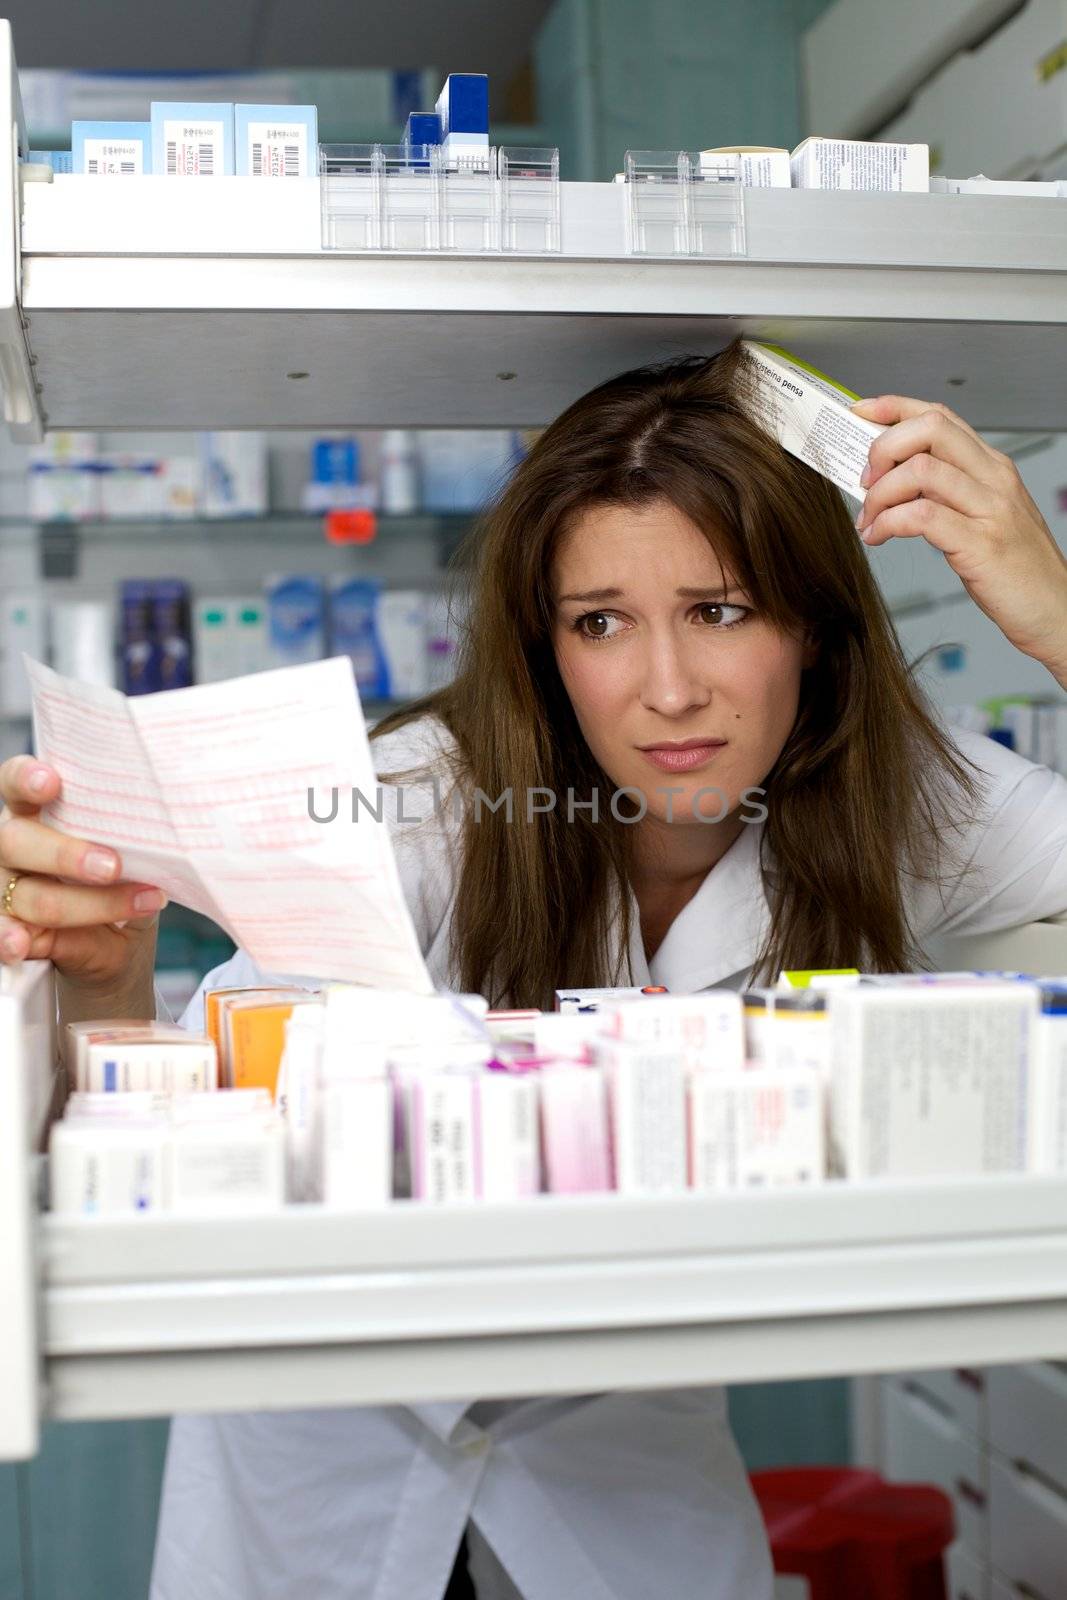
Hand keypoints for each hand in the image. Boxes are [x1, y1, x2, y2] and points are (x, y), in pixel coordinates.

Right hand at [0, 754, 167, 989]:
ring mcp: (4, 887)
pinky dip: (9, 939)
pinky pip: (1, 932)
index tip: (51, 782)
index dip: (26, 779)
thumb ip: (130, 844)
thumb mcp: (135, 861)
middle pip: (17, 841)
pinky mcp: (5, 928)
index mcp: (37, 813)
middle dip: (66, 854)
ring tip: (135, 907)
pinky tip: (20, 944)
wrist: (119, 948)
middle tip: (113, 868)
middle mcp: (12, 846)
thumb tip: (162, 835)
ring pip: (27, 894)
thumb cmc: (124, 886)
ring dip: (85, 905)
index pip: (15, 784)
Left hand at [852, 395, 1066, 686]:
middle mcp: (994, 479)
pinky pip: (921, 517)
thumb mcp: (981, 517)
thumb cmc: (1015, 570)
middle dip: (883, 448)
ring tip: (868, 519)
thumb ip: (944, 494)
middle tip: (865, 481)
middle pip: (930, 428)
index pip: (940, 416)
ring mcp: (990, 509)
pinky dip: (888, 524)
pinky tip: (878, 537)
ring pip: (921, 469)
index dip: (895, 407)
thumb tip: (890, 481)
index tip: (861, 411)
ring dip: (879, 493)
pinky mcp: (980, 544)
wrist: (1054, 610)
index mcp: (992, 467)